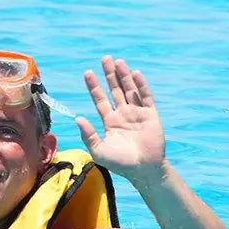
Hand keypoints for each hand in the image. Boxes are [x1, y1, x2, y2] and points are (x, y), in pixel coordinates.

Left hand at [75, 57, 166, 186]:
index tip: (87, 72)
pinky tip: (135, 73)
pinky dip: (140, 85)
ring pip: (129, 90)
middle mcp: (123, 114)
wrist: (144, 170)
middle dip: (109, 75)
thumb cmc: (120, 163)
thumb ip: (88, 135)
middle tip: (104, 58)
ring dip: (124, 75)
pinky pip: (145, 97)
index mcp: (110, 121)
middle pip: (115, 89)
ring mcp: (137, 113)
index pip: (100, 99)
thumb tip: (77, 118)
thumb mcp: (99, 150)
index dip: (94, 86)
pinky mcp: (151, 115)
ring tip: (117, 61)